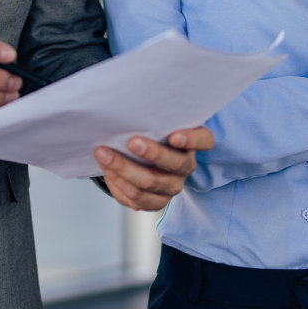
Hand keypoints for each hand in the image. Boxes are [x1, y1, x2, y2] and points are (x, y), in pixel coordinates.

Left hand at [94, 128, 214, 211]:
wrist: (141, 156)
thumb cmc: (149, 132)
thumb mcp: (155, 122)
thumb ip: (150, 117)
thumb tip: (126, 106)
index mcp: (193, 142)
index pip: (204, 140)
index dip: (191, 140)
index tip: (173, 136)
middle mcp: (186, 166)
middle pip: (174, 164)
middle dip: (151, 153)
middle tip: (130, 142)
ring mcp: (172, 186)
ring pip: (149, 184)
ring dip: (123, 169)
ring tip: (103, 154)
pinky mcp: (157, 202)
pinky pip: (137, 199)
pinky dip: (118, 184)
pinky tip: (107, 171)